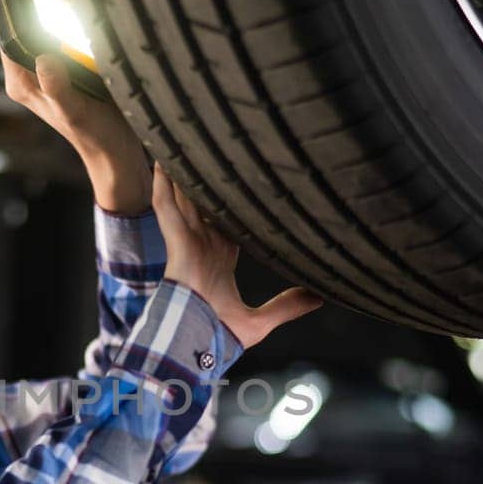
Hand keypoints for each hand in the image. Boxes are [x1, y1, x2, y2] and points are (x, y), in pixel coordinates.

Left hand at [0, 0, 150, 212]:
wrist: (113, 152)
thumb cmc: (94, 135)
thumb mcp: (76, 110)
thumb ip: (58, 86)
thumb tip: (44, 57)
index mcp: (21, 82)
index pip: (4, 32)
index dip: (6, 1)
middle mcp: (27, 75)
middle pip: (18, 27)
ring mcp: (43, 73)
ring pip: (35, 30)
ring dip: (43, 8)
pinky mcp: (60, 72)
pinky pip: (53, 38)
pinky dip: (60, 21)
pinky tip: (73, 9)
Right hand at [153, 163, 323, 349]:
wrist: (196, 345)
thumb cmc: (217, 337)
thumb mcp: (260, 321)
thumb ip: (288, 306)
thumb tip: (321, 297)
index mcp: (218, 261)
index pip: (225, 222)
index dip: (233, 202)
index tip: (248, 183)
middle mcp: (201, 246)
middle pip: (202, 202)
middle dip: (205, 178)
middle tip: (214, 148)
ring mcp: (187, 242)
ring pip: (183, 198)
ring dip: (182, 172)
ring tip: (184, 138)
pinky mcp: (176, 243)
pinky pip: (166, 207)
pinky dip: (163, 184)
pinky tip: (161, 158)